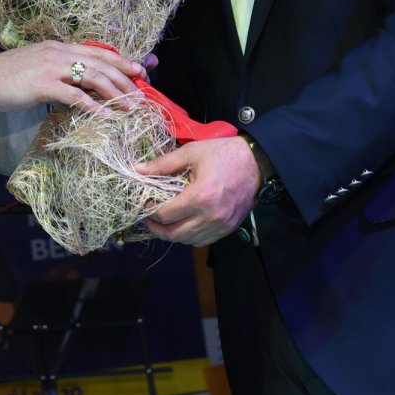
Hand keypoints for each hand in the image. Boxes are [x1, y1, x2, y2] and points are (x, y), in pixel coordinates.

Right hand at [0, 41, 140, 111]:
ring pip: (94, 77)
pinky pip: (76, 96)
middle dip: (125, 78)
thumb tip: (82, 85)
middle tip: (141, 93)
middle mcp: (59, 53)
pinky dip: (95, 106)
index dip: (121, 60)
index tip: (139, 71)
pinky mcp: (44, 85)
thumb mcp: (39, 66)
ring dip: (116, 92)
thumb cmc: (8, 76)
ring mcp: (52, 68)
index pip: (97, 51)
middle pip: (101, 62)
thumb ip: (60, 71)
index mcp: (59, 47)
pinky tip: (107, 116)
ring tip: (130, 106)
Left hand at [136, 136, 259, 245]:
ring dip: (173, 234)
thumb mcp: (191, 153)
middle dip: (157, 228)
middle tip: (149, 218)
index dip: (150, 211)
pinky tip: (185, 224)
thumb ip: (163, 164)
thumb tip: (138, 170)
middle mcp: (210, 216)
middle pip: (174, 234)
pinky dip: (190, 237)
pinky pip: (203, 241)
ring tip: (166, 222)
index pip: (165, 214)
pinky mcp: (229, 229)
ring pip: (188, 241)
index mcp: (199, 197)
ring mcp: (221, 225)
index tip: (145, 203)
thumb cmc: (223, 154)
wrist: (256, 162)